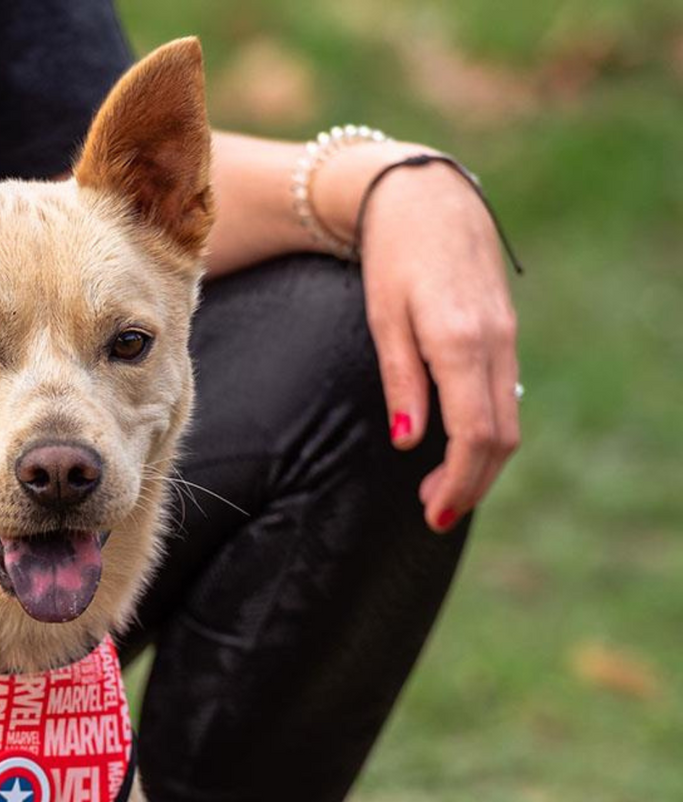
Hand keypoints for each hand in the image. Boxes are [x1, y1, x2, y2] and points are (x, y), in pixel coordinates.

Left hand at [316, 148, 519, 531]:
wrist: (427, 198)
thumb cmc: (392, 258)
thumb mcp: (383, 319)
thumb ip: (400, 381)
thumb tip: (409, 442)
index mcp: (461, 343)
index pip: (474, 434)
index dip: (458, 482)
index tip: (435, 514)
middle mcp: (494, 343)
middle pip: (500, 437)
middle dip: (471, 485)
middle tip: (435, 514)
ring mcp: (506, 338)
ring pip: (508, 421)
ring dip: (480, 465)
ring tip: (440, 492)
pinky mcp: (504, 334)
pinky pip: (504, 398)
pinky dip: (486, 435)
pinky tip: (456, 450)